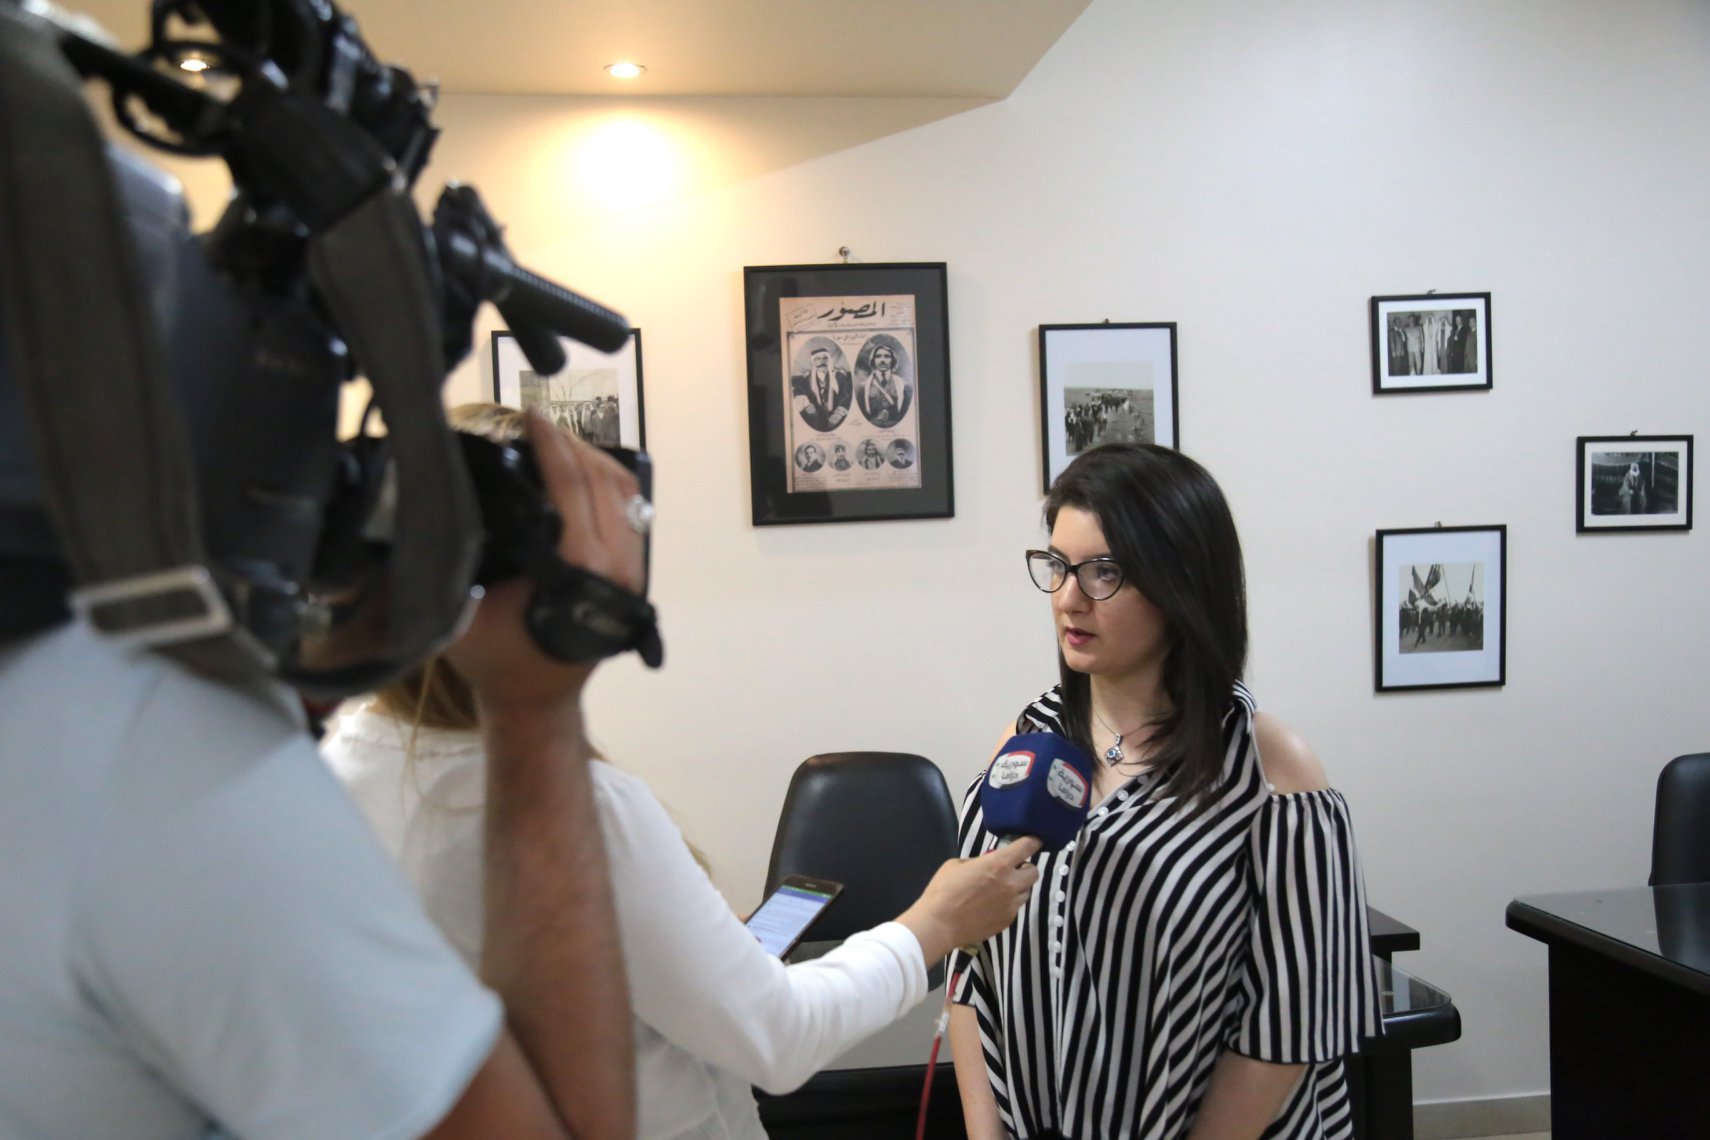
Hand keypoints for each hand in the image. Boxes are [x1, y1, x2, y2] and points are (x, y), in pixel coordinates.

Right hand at [448, 410, 644, 715]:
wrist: (537, 701)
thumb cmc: (498, 661)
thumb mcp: (462, 615)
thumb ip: (451, 567)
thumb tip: (424, 509)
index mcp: (585, 571)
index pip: (573, 487)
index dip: (551, 445)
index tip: (529, 415)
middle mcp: (620, 566)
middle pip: (604, 481)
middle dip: (570, 443)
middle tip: (536, 421)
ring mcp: (634, 569)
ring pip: (625, 493)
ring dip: (592, 458)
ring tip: (555, 438)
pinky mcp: (634, 571)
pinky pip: (630, 511)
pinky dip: (606, 481)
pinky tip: (577, 467)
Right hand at [896, 837, 1041, 962]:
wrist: (939, 924)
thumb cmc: (943, 890)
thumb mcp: (957, 865)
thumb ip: (978, 862)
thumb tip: (986, 865)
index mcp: (998, 864)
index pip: (1027, 847)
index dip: (1032, 842)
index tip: (1033, 841)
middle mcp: (1011, 884)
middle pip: (1034, 872)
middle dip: (1024, 869)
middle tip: (1011, 871)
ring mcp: (1011, 905)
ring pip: (1025, 892)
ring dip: (1017, 888)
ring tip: (998, 891)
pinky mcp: (1008, 921)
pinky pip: (1014, 908)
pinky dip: (1007, 904)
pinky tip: (989, 907)